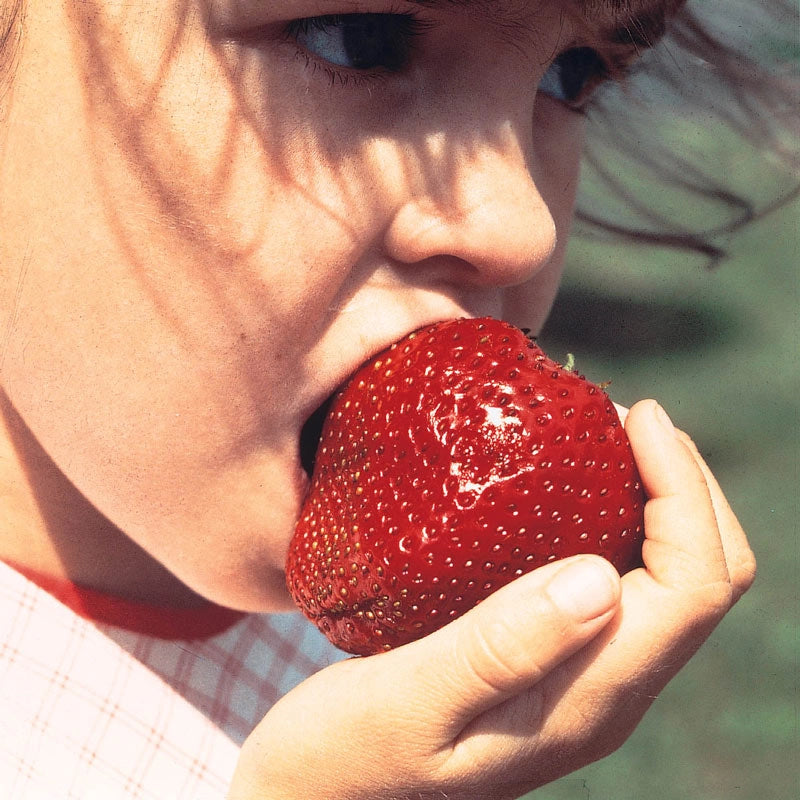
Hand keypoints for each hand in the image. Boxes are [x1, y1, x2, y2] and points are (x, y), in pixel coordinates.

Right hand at [229, 400, 755, 799]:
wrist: (316, 799)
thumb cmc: (346, 755)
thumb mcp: (408, 700)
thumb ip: (500, 649)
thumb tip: (602, 579)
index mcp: (588, 701)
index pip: (694, 587)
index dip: (685, 493)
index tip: (634, 416)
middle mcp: (605, 692)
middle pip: (705, 580)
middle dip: (687, 487)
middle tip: (625, 415)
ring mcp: (584, 679)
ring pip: (669, 580)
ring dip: (657, 501)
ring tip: (604, 437)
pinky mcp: (553, 662)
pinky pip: (621, 583)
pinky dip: (616, 522)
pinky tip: (562, 487)